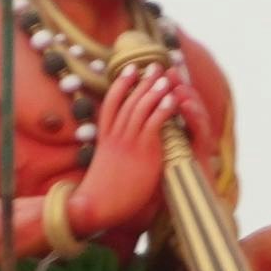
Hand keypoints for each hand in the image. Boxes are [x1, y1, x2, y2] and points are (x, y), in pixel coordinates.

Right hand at [68, 67, 203, 244]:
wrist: (97, 205)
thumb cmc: (102, 191)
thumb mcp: (104, 165)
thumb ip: (112, 151)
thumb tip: (116, 147)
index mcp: (105, 137)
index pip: (112, 103)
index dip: (121, 84)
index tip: (129, 69)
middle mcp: (116, 136)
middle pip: (129, 100)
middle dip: (143, 82)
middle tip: (154, 65)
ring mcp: (129, 142)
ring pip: (142, 108)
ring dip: (155, 91)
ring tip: (165, 78)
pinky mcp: (142, 152)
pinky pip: (154, 124)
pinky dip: (163, 110)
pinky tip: (172, 100)